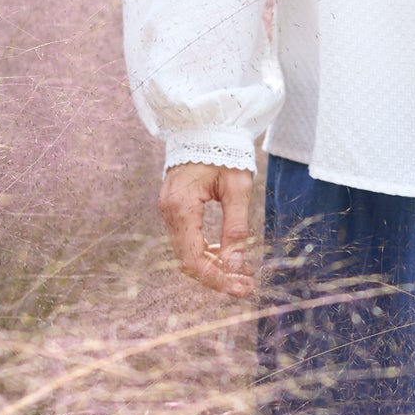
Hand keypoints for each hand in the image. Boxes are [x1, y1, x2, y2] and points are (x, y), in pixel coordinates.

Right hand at [159, 162, 256, 297]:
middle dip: (216, 276)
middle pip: (187, 260)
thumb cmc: (225, 152)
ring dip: (212, 266)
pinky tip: (227, 253)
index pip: (193, 259)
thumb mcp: (237, 188)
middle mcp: (169, 212)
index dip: (216, 279)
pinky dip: (206, 250)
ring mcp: (169, 210)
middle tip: (245, 287)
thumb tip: (235, 266)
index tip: (240, 289)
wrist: (206, 125)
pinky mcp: (175, 207)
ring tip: (241, 274)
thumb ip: (236, 228)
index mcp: (182, 208)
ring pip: (186, 252)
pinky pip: (187, 238)